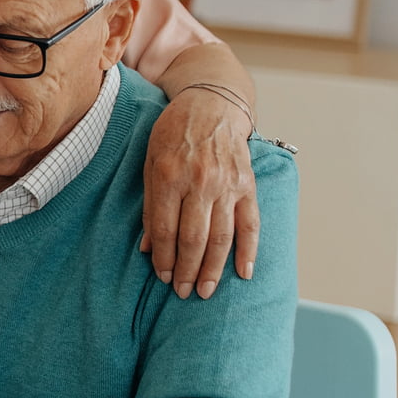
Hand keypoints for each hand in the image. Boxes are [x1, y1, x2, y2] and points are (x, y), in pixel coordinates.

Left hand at [141, 87, 258, 299]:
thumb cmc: (173, 133)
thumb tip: (147, 247)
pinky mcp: (247, 186)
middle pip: (193, 239)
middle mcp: (200, 182)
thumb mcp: (150, 162)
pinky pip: (250, 224)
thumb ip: (150, 205)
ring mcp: (227, 185)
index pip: (166, 229)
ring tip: (204, 291)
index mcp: (170, 176)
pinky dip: (249, 251)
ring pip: (221, 237)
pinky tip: (243, 273)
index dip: (164, 258)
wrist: (212, 104)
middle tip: (182, 292)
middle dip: (186, 270)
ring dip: (213, 269)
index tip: (163, 276)